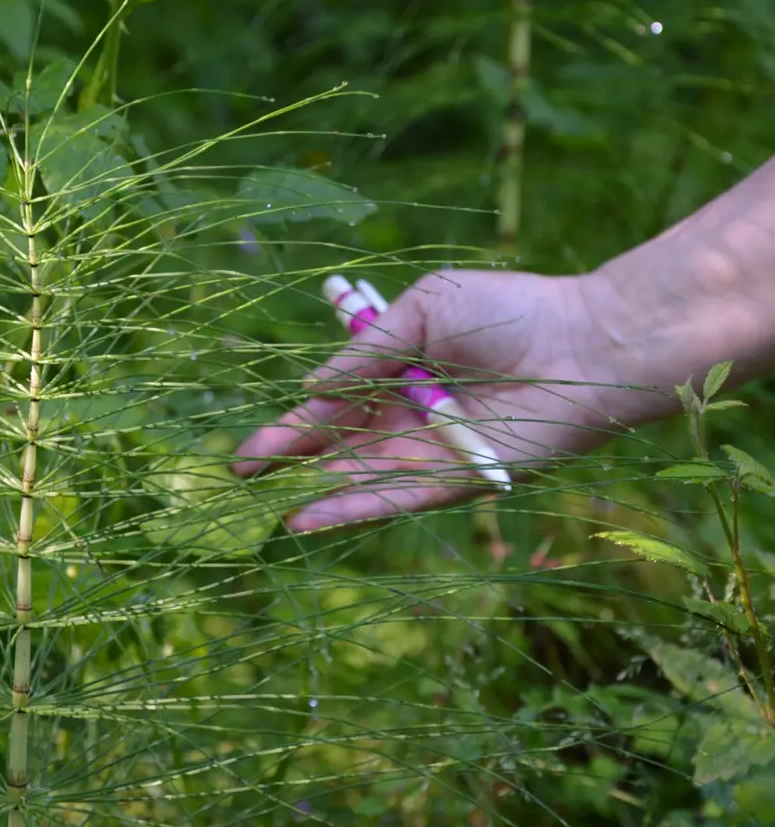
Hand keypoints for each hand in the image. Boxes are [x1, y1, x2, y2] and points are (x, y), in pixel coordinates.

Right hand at [233, 269, 620, 531]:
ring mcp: (431, 449)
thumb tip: (310, 389)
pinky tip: (309, 517)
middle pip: (339, 444)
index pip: (334, 401)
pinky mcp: (457, 479)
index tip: (251, 443)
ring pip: (361, 475)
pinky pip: (397, 497)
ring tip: (265, 509)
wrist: (584, 342)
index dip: (293, 422)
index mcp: (399, 368)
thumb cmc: (509, 312)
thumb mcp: (424, 309)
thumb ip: (367, 351)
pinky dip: (354, 506)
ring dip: (314, 492)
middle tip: (241, 476)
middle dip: (290, 460)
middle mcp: (409, 414)